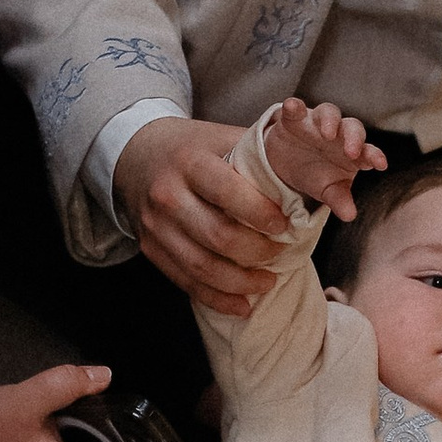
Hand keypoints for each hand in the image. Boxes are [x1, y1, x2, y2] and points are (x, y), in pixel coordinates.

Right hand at [113, 115, 289, 317]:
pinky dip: (217, 299)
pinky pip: (185, 282)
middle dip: (257, 251)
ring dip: (241, 283)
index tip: (285, 224)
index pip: (227, 192)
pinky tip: (243, 304)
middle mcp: (167, 195)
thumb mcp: (221, 137)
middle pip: (217, 236)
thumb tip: (306, 179)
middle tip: (281, 252)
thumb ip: (258, 155)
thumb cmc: (191, 147)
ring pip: (201, 267)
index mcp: (189, 162)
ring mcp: (156, 226)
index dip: (261, 213)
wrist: (135, 155)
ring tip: (268, 282)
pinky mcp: (151, 249)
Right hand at [258, 98, 386, 219]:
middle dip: (354, 138)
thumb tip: (350, 216)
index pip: (367, 151)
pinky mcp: (296, 118)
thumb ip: (339, 200)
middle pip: (353, 127)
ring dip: (330, 120)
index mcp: (353, 153)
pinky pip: (297, 108)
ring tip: (327, 133)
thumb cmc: (315, 173)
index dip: (374, 155)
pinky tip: (292, 107)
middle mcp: (339, 134)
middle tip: (352, 151)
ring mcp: (318, 123)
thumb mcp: (327, 190)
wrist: (286, 162)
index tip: (380, 164)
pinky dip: (294, 106)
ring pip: (330, 113)